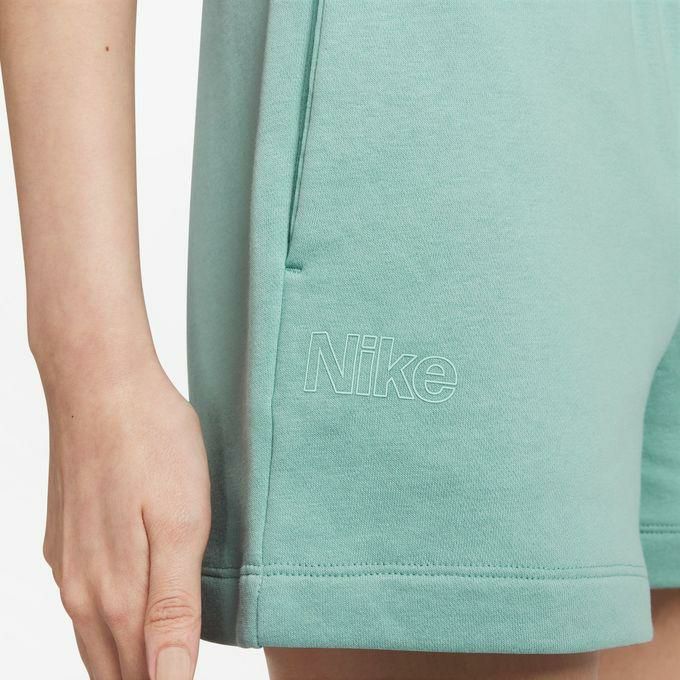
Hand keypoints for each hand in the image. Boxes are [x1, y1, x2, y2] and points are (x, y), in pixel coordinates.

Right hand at [41, 353, 209, 679]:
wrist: (100, 385)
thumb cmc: (153, 446)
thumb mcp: (181, 526)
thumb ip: (172, 610)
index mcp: (117, 595)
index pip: (142, 679)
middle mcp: (83, 590)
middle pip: (113, 667)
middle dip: (146, 679)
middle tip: (176, 674)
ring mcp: (70, 564)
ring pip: (96, 636)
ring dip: (126, 659)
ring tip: (155, 663)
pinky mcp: (67, 538)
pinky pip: (87, 600)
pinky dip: (110, 622)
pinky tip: (129, 614)